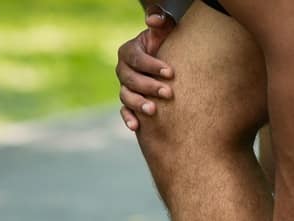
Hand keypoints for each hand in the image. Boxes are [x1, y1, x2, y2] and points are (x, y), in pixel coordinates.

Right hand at [116, 6, 176, 130]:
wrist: (167, 61)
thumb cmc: (166, 43)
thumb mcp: (165, 29)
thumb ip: (160, 21)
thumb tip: (155, 20)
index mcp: (129, 52)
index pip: (137, 59)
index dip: (152, 65)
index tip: (170, 72)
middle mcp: (123, 70)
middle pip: (131, 79)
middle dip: (149, 86)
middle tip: (168, 93)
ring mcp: (125, 87)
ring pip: (126, 96)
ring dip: (139, 104)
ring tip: (153, 111)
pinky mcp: (128, 103)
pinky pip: (124, 111)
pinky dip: (128, 119)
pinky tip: (136, 127)